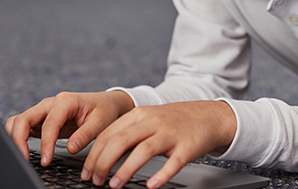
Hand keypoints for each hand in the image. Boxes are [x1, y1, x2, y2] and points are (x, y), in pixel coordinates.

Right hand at [5, 90, 134, 165]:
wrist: (106, 103)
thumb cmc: (104, 110)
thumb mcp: (101, 122)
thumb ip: (86, 134)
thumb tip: (70, 148)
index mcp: (65, 101)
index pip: (48, 124)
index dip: (45, 144)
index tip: (46, 161)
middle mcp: (50, 104)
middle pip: (23, 119)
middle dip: (19, 140)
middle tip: (25, 161)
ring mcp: (43, 111)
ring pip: (18, 121)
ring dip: (15, 138)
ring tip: (22, 157)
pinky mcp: (41, 120)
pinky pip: (22, 126)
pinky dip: (18, 138)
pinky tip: (23, 151)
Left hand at [82, 100, 236, 188]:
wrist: (210, 116)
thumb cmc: (175, 122)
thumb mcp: (149, 120)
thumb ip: (127, 133)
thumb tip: (101, 156)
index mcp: (140, 115)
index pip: (109, 134)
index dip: (94, 155)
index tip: (87, 172)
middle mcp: (153, 122)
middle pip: (121, 141)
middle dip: (103, 163)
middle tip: (96, 181)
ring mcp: (170, 134)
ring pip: (143, 150)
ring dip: (125, 170)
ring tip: (114, 185)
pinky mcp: (187, 147)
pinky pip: (173, 162)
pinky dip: (161, 175)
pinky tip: (152, 185)